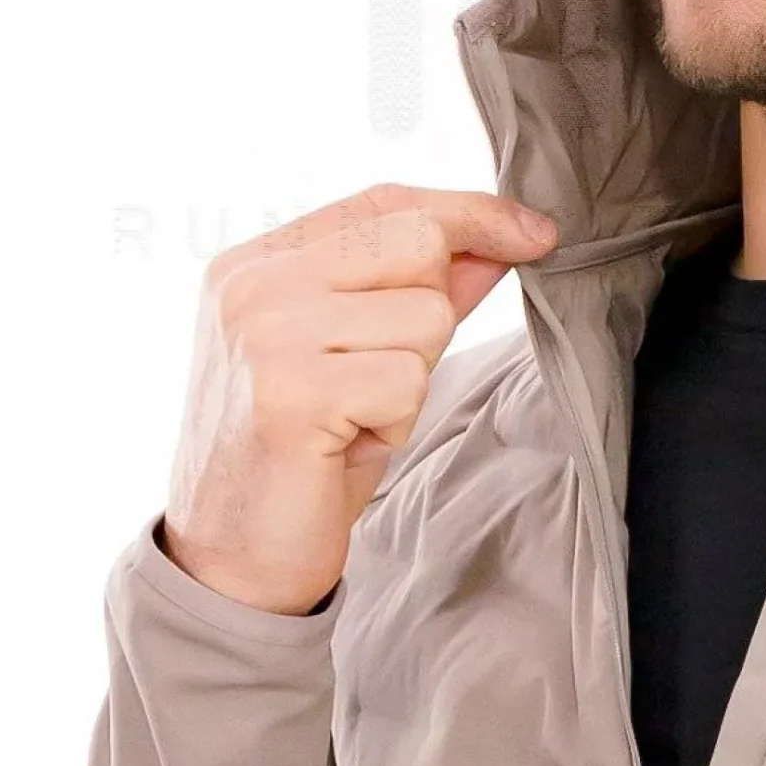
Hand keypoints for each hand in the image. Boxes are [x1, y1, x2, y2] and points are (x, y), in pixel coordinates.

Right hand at [162, 182, 556, 613]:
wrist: (229, 562)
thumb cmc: (300, 457)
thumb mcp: (360, 356)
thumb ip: (421, 290)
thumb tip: (503, 238)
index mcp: (256, 262)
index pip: (386, 203)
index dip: (472, 214)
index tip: (537, 234)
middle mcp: (251, 282)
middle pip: (419, 245)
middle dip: (428, 319)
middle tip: (373, 382)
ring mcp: (265, 332)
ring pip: (426, 317)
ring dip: (411, 382)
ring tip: (352, 420)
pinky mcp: (289, 390)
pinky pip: (409, 380)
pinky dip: (395, 424)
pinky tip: (344, 448)